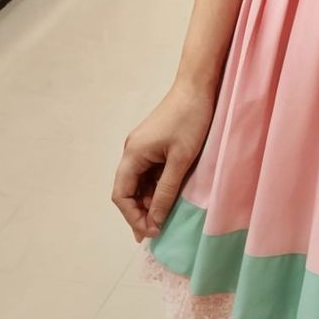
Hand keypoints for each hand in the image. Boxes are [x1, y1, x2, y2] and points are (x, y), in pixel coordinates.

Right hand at [111, 81, 213, 240]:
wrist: (197, 86)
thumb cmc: (190, 120)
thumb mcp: (180, 160)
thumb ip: (166, 191)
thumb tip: (155, 220)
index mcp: (133, 154)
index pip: (121, 195)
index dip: (133, 217)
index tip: (152, 231)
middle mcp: (132, 151)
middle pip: (127, 190)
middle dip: (139, 212)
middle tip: (156, 232)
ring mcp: (142, 147)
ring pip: (138, 183)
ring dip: (148, 201)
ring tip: (162, 219)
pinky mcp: (153, 144)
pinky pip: (148, 172)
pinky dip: (155, 188)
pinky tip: (167, 198)